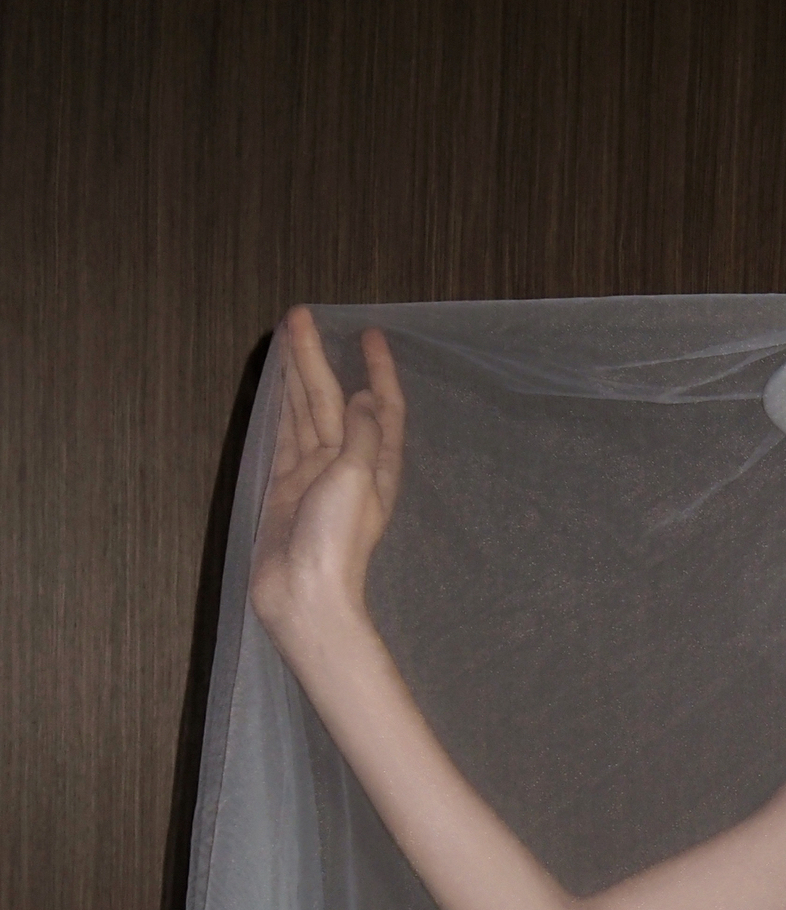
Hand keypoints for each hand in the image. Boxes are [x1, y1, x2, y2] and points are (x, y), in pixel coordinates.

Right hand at [250, 310, 403, 641]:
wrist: (303, 595)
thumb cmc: (337, 541)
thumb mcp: (357, 479)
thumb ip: (362, 436)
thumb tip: (365, 401)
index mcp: (376, 467)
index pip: (382, 407)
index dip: (379, 370)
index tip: (371, 334)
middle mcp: (348, 467)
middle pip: (332, 401)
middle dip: (319, 358)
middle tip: (301, 314)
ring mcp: (315, 476)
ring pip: (305, 412)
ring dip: (297, 374)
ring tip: (287, 333)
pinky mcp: (286, 488)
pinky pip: (285, 437)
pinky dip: (282, 408)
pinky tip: (278, 386)